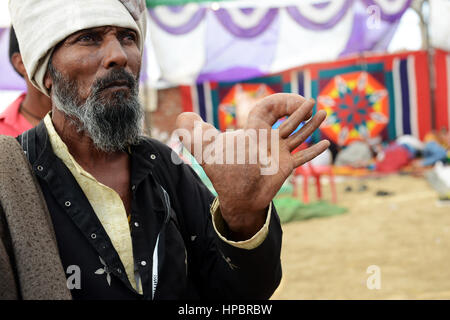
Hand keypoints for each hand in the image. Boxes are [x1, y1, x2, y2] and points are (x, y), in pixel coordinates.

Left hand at [176, 93, 328, 239]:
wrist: (236, 197)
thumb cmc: (223, 171)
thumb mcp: (206, 148)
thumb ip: (193, 131)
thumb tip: (182, 117)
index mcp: (254, 130)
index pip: (269, 109)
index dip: (279, 101)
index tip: (291, 100)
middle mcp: (268, 140)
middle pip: (288, 120)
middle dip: (299, 110)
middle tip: (312, 103)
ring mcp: (279, 154)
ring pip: (298, 135)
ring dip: (311, 125)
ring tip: (325, 113)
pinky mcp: (286, 168)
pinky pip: (303, 157)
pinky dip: (314, 151)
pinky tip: (326, 144)